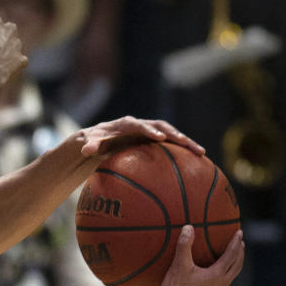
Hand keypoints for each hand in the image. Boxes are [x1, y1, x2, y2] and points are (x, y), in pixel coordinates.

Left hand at [70, 116, 204, 157]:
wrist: (104, 138)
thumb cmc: (97, 141)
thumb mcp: (92, 143)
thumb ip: (91, 145)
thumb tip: (86, 150)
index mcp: (127, 124)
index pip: (139, 125)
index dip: (149, 130)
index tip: (158, 138)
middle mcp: (142, 124)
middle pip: (161, 126)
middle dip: (173, 133)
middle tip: (184, 143)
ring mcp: (151, 130)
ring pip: (172, 133)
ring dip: (185, 142)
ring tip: (200, 152)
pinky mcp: (157, 138)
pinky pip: (172, 143)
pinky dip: (184, 149)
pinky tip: (198, 160)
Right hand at [158, 225, 243, 285]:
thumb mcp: (179, 266)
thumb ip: (184, 246)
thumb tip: (188, 228)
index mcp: (218, 274)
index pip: (231, 254)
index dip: (235, 242)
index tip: (239, 233)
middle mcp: (223, 284)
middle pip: (237, 265)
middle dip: (240, 253)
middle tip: (240, 243)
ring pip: (232, 277)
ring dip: (235, 266)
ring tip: (232, 260)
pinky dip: (225, 278)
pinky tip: (217, 279)